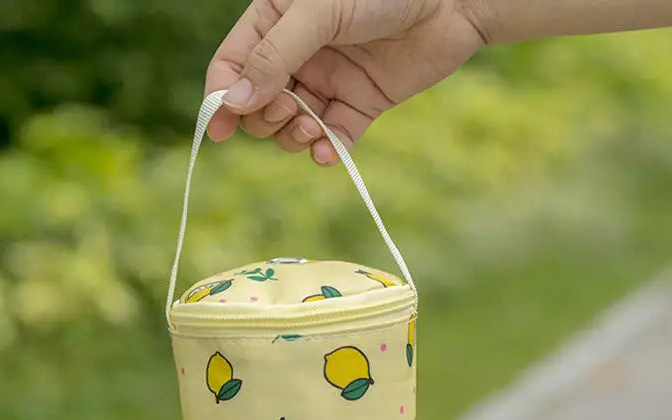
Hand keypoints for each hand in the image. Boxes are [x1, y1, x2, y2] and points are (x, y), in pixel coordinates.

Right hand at [205, 0, 483, 164]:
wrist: (454, 1)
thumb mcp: (319, 13)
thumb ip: (275, 56)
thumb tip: (233, 102)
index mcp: (276, 20)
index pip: (233, 64)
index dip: (220, 98)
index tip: (218, 130)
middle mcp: (297, 54)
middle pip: (256, 104)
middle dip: (263, 117)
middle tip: (287, 109)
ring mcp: (327, 82)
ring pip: (288, 127)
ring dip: (292, 136)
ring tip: (312, 127)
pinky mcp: (357, 106)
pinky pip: (329, 139)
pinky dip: (324, 151)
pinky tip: (327, 152)